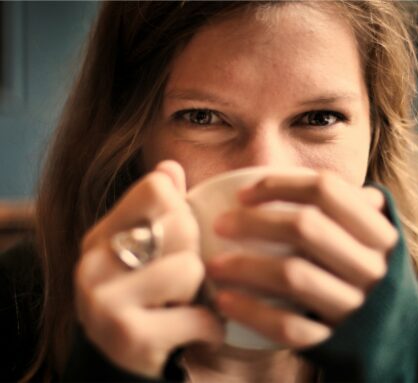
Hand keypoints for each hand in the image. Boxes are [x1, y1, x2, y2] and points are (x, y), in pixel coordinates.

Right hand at [75, 161, 223, 377]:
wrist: (120, 368)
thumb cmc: (144, 301)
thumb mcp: (145, 253)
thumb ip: (158, 209)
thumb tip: (170, 166)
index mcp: (100, 236)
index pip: (157, 188)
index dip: (182, 211)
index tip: (179, 240)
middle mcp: (93, 263)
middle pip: (180, 224)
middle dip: (195, 254)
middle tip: (184, 280)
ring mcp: (105, 301)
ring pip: (190, 269)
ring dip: (202, 294)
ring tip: (185, 306)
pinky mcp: (128, 337)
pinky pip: (199, 316)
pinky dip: (211, 328)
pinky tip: (198, 332)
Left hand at [207, 171, 397, 348]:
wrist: (391, 341)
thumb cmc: (365, 276)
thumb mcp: (370, 241)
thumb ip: (350, 210)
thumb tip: (313, 178)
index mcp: (378, 233)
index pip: (327, 190)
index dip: (279, 184)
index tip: (243, 193)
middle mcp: (371, 267)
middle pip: (305, 228)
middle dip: (254, 222)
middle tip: (220, 225)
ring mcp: (355, 306)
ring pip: (293, 276)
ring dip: (245, 267)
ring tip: (214, 265)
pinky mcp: (335, 341)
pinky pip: (288, 326)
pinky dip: (252, 312)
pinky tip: (225, 301)